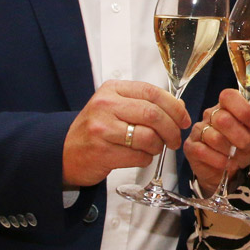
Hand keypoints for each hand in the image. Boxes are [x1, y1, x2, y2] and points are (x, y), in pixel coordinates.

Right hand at [62, 81, 190, 187]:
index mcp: (112, 89)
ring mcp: (103, 129)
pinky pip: (139, 156)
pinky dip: (146, 159)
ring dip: (158, 146)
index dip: (174, 107)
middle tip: (175, 139)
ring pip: (149, 137)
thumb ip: (145, 103)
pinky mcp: (103, 152)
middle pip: (153, 114)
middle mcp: (105, 105)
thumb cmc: (96, 129)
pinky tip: (138, 156)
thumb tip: (179, 106)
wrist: (65, 152)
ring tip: (154, 148)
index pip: (152, 92)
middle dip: (172, 130)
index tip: (183, 119)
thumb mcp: (116, 106)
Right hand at [184, 88, 249, 191]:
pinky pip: (203, 151)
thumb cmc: (238, 150)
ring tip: (233, 157)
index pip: (228, 96)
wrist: (225, 172)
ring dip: (230, 151)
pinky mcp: (190, 146)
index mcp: (225, 107)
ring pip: (215, 138)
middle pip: (223, 119)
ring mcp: (198, 130)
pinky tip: (224, 163)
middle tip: (247, 146)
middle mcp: (209, 115)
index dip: (243, 109)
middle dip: (241, 137)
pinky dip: (219, 160)